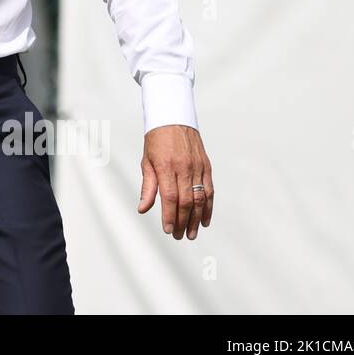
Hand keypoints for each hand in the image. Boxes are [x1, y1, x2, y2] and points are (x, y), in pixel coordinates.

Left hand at [138, 125, 212, 240]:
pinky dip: (208, 207)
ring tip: (192, 233)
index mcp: (166, 166)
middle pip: (186, 201)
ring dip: (196, 218)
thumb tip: (143, 208)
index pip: (170, 197)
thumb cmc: (156, 141)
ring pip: (200, 198)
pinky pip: (210, 190)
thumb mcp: (146, 162)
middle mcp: (184, 168)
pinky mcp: (206, 166)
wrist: (174, 118)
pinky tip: (204, 219)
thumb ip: (147, 187)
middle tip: (179, 236)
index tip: (168, 230)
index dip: (170, 216)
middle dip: (183, 222)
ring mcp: (197, 167)